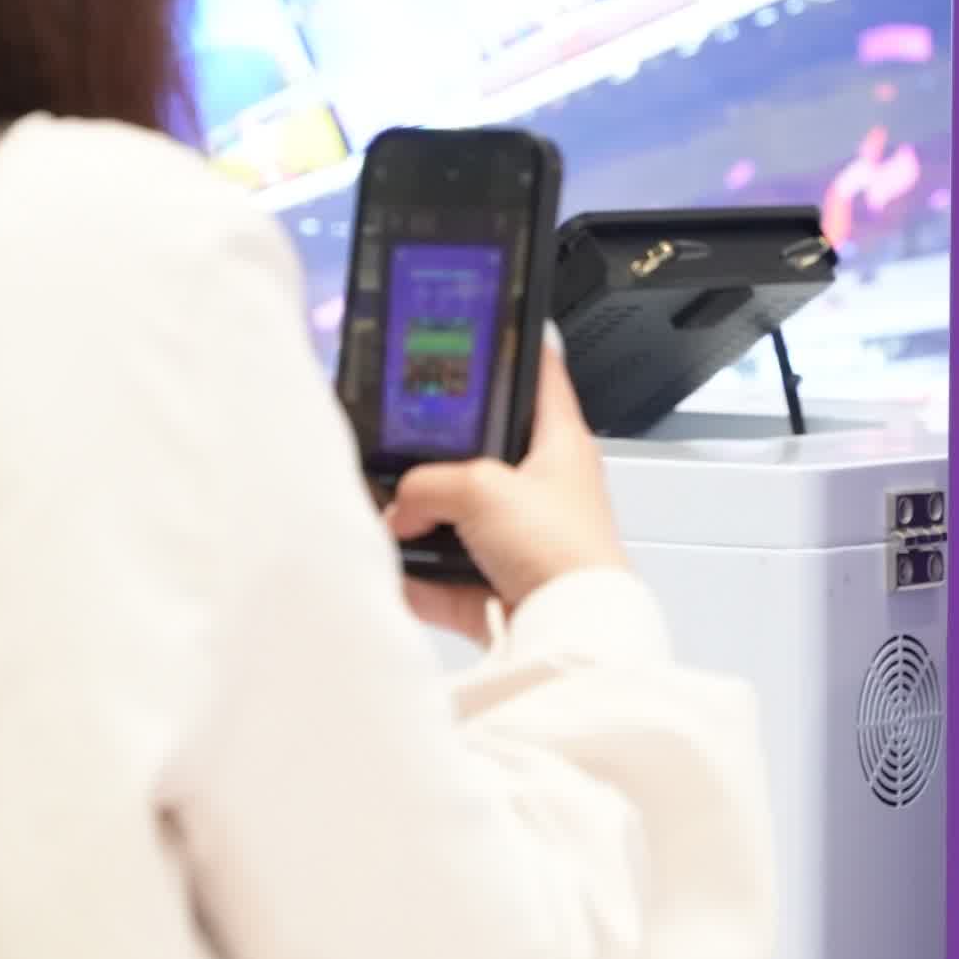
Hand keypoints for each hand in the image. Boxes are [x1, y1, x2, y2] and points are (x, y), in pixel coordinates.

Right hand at [389, 342, 626, 640]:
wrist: (568, 631)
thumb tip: (398, 509)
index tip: (486, 327)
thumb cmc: (561, 551)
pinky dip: (419, 578)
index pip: (543, 374)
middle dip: (441, 454)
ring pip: (461, 517)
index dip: (516, 345)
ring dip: (424, 522)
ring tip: (390, 514)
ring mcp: (523, 538)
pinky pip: (447, 577)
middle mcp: (545, 488)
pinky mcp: (503, 585)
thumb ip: (428, 485)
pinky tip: (393, 570)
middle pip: (484, 453)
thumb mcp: (481, 488)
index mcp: (560, 444)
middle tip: (404, 443)